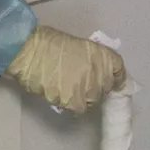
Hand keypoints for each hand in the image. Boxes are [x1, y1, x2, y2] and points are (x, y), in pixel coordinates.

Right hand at [4, 25, 126, 112]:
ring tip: (69, 87)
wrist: (29, 52)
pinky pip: (79, 107)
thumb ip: (92, 59)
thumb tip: (95, 70)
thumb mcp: (78, 45)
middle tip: (81, 81)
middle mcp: (101, 73)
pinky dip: (72, 103)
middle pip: (106, 88)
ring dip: (84, 96)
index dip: (116, 78)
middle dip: (96, 86)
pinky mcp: (75, 102)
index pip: (119, 72)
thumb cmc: (49, 42)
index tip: (112, 81)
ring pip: (93, 100)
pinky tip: (62, 93)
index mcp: (103, 55)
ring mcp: (89, 89)